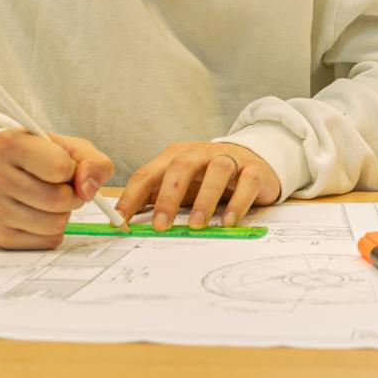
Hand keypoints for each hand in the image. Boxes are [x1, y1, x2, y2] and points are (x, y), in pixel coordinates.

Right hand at [0, 129, 112, 249]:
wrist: (11, 171)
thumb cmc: (44, 156)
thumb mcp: (72, 147)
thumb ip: (93, 161)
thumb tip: (87, 190)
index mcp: (9, 143)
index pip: (60, 167)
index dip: (73, 171)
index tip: (67, 169)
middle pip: (58, 199)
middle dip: (73, 196)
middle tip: (65, 189)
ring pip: (53, 224)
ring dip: (64, 214)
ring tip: (52, 200)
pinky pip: (46, 242)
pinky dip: (53, 232)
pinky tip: (41, 215)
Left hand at [114, 142, 282, 230]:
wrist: (255, 162)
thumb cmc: (209, 179)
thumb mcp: (181, 184)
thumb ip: (155, 197)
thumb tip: (124, 220)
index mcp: (177, 156)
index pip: (148, 173)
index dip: (132, 196)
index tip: (121, 221)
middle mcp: (201, 153)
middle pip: (180, 166)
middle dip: (168, 196)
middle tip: (161, 225)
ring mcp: (230, 159)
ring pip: (217, 171)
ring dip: (205, 199)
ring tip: (196, 225)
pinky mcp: (254, 170)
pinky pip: (247, 183)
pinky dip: (238, 203)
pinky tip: (228, 221)